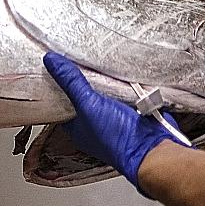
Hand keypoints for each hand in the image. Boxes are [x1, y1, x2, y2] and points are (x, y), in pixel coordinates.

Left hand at [44, 53, 185, 193]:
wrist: (153, 148)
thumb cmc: (118, 138)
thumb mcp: (88, 105)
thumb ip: (71, 83)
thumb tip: (51, 62)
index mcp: (77, 127)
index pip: (61, 104)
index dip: (57, 86)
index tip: (54, 65)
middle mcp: (94, 123)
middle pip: (83, 96)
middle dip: (82, 78)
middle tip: (75, 57)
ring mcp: (113, 116)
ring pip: (104, 92)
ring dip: (103, 79)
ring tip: (95, 58)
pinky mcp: (131, 109)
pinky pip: (123, 91)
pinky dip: (121, 82)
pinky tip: (118, 69)